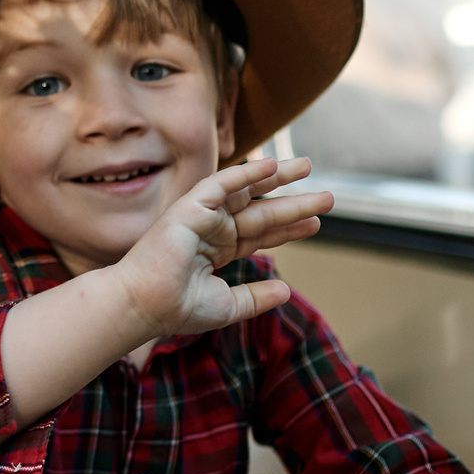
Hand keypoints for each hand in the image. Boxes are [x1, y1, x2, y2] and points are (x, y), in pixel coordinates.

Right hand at [114, 156, 330, 338]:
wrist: (145, 305)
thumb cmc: (176, 309)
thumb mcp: (228, 305)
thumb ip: (256, 297)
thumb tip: (287, 291)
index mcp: (217, 251)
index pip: (261, 235)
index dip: (289, 229)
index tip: (316, 224)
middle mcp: (211, 230)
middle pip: (261, 211)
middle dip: (293, 202)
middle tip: (327, 196)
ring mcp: (201, 217)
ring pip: (246, 192)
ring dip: (277, 178)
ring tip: (308, 166)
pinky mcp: (190, 207)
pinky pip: (222, 183)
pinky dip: (245, 172)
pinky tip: (271, 164)